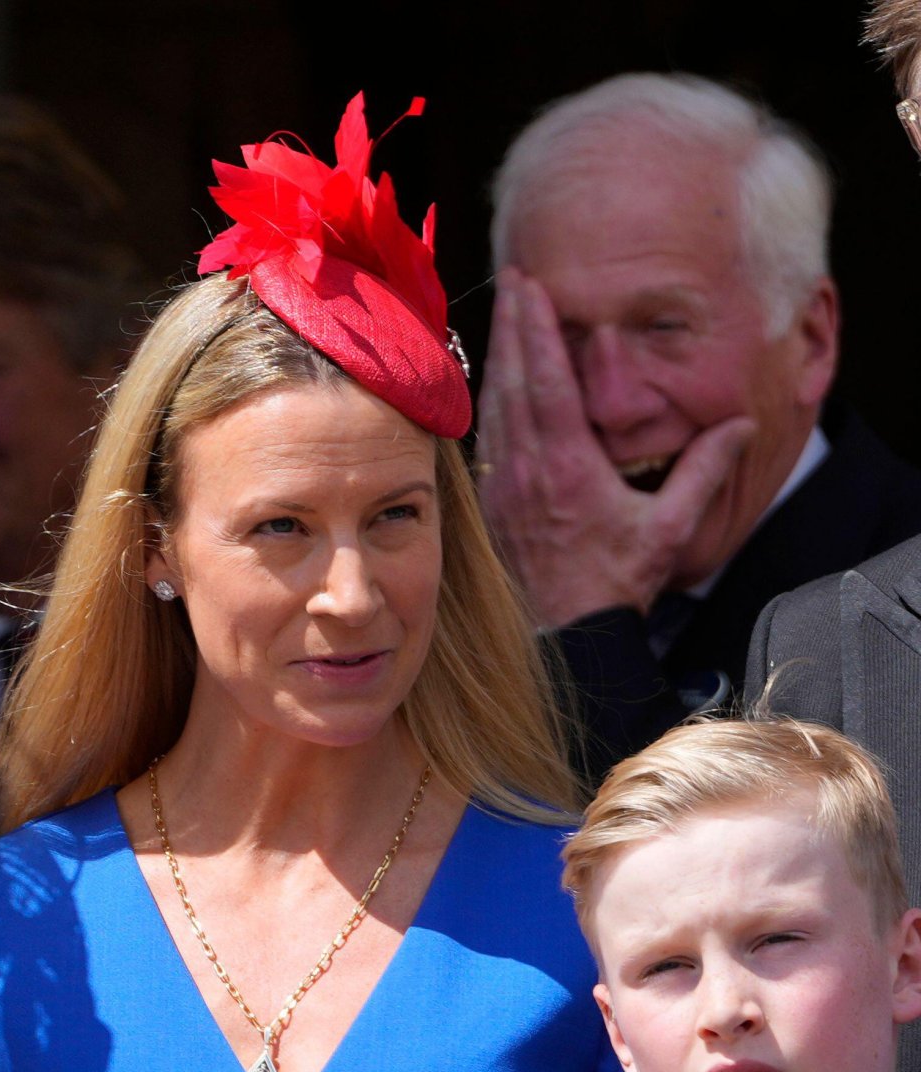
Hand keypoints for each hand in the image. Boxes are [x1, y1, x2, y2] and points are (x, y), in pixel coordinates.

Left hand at [476, 268, 754, 623]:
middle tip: (512, 279)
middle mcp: (528, 473)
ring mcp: (504, 489)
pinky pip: (486, 441)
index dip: (535, 329)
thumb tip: (740, 426)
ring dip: (497, 359)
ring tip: (502, 315)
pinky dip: (489, 402)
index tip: (530, 286)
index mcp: (569, 469)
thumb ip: (704, 471)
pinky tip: (494, 381)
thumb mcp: (670, 528)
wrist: (571, 635)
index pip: (547, 382)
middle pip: (511, 382)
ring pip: (492, 408)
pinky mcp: (493, 506)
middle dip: (510, 326)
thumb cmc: (619, 583)